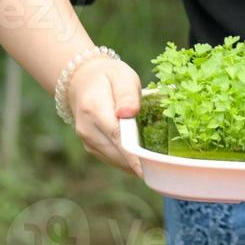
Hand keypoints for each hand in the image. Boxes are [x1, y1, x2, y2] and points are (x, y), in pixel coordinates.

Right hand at [68, 56, 144, 176]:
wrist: (82, 81)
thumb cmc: (108, 77)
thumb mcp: (122, 76)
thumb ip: (127, 94)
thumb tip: (129, 113)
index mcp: (94, 109)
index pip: (116, 136)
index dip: (133, 154)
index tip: (148, 167)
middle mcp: (86, 128)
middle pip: (115, 152)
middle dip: (138, 162)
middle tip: (162, 167)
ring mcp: (86, 140)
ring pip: (113, 159)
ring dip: (133, 164)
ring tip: (156, 164)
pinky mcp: (90, 146)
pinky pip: (111, 158)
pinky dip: (126, 161)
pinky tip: (142, 159)